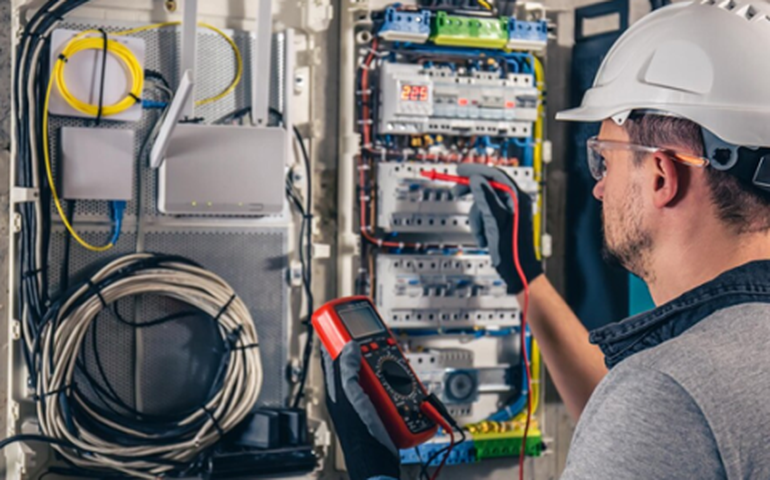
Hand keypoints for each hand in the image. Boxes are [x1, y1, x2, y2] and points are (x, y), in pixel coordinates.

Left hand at [322, 342, 399, 479]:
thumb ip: (347, 371)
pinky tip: (404, 384)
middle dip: (370, 351)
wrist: (379, 461)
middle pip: (359, 362)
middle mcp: (350, 392)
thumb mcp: (350, 397)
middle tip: (379, 342)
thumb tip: (350, 346)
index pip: (333, 356)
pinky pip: (391, 387)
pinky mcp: (382, 407)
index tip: (345, 322)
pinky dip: (398, 383)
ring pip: (377, 373)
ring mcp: (367, 399)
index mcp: (337, 388)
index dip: (338, 338)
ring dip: (387, 367)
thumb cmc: (359, 434)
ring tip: (393, 365)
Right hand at [453, 164, 542, 293]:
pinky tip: (485, 238)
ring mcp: (509, 212)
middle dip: (472, 194)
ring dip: (477, 219)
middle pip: (488, 187)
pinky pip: (485, 216)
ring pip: (483, 204)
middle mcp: (514, 202)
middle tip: (457, 192)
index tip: (460, 170)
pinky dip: (481, 226)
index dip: (476, 170)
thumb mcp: (495, 221)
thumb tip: (477, 180)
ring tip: (481, 234)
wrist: (517, 270)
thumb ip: (485, 198)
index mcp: (516, 198)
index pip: (495, 175)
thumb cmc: (512, 250)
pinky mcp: (503, 221)